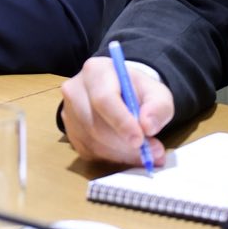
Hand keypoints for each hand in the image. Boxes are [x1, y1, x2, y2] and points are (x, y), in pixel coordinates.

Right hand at [59, 56, 173, 168]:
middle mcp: (75, 89)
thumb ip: (159, 107)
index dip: (121, 122)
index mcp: (95, 71)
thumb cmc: (137, 91)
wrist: (121, 92)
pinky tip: (128, 152)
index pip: (103, 99)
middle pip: (95, 124)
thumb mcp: (157, 93)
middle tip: (151, 153)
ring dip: (121, 153)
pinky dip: (112, 157)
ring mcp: (69, 112)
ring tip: (145, 153)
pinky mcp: (70, 132)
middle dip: (124, 144)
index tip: (140, 140)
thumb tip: (148, 127)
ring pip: (92, 141)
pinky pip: (89, 151)